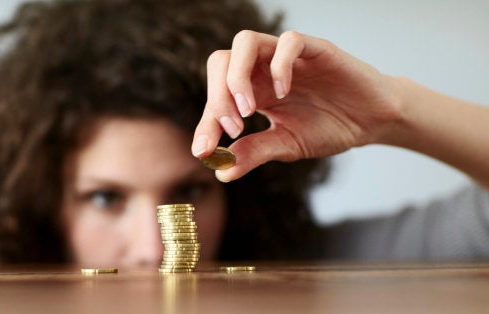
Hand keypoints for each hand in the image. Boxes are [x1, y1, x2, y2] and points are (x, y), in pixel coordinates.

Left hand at [192, 30, 402, 181]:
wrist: (371, 121)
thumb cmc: (327, 128)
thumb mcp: (286, 146)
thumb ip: (254, 153)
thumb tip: (221, 173)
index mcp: (252, 90)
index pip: (215, 96)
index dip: (205, 123)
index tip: (203, 151)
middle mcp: (264, 69)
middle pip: (220, 61)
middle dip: (217, 96)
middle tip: (234, 128)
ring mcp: (287, 57)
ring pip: (245, 41)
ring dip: (238, 77)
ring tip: (251, 110)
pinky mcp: (316, 49)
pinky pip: (289, 41)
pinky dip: (280, 66)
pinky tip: (286, 93)